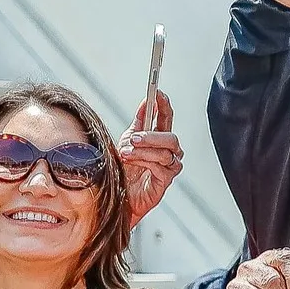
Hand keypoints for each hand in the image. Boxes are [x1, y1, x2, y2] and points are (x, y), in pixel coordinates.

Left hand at [119, 90, 181, 225]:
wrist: (118, 196)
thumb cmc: (125, 170)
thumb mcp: (128, 142)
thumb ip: (139, 124)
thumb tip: (145, 104)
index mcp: (158, 140)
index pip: (166, 118)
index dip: (164, 105)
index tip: (158, 92)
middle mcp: (168, 152)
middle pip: (171, 137)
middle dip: (152, 136)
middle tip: (134, 137)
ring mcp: (169, 167)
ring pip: (166, 152)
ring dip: (143, 151)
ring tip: (126, 153)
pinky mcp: (166, 181)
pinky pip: (161, 168)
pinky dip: (145, 162)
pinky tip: (133, 164)